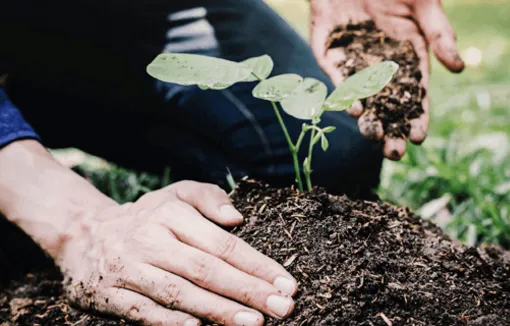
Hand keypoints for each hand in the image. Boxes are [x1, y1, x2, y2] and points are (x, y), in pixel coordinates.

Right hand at [56, 181, 296, 325]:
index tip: (286, 283)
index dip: (257, 265)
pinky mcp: (111, 295)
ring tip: (254, 323)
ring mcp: (130, 269)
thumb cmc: (146, 218)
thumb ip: (208, 197)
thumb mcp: (175, 195)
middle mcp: (151, 241)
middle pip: (206, 269)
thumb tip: (237, 217)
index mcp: (171, 216)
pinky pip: (144, 312)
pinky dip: (171, 322)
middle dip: (247, 291)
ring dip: (218, 310)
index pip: (222, 243)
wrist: (83, 235)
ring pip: (179, 293)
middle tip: (282, 308)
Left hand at [310, 0, 464, 158]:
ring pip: (361, 96)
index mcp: (408, 55)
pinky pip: (337, 76)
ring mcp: (353, 59)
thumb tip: (459, 69)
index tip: (418, 137)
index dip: (416, 115)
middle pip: (387, 103)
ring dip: (367, 118)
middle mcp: (380, 63)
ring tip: (374, 136)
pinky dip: (344, 92)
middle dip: (390, 128)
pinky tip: (353, 108)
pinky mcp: (329, 51)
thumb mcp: (424, 4)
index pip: (414, 94)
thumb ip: (439, 34)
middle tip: (393, 153)